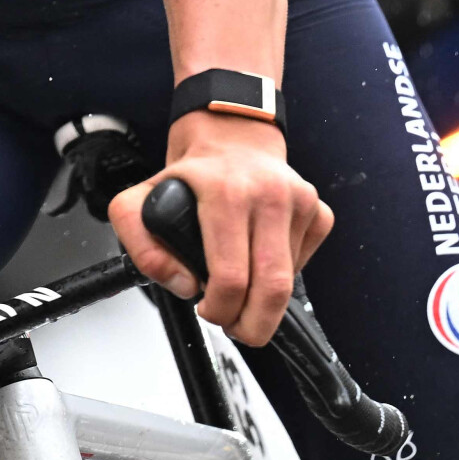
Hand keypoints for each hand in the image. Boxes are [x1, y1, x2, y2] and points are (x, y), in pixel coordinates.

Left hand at [110, 112, 333, 345]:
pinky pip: (306, 262)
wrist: (230, 134)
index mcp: (224, 193)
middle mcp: (268, 195)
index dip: (219, 309)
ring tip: (240, 292)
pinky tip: (261, 258)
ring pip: (291, 280)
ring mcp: (299, 202)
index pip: (232, 277)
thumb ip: (142, 247)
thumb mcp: (140, 200)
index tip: (207, 309)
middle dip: (252, 324)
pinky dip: (286, 274)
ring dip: (265, 301)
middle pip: (273, 289)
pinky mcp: (318, 210)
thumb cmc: (189, 174)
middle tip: (234, 325)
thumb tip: (183, 285)